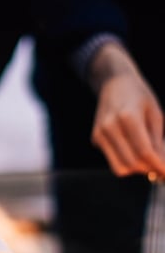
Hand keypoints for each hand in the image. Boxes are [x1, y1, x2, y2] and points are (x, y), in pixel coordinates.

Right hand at [89, 43, 164, 176]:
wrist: (114, 83)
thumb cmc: (139, 96)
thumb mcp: (155, 114)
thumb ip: (158, 141)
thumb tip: (162, 163)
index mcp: (128, 117)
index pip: (145, 152)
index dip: (159, 166)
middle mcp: (110, 126)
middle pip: (133, 162)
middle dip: (150, 169)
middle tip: (161, 166)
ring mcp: (100, 133)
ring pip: (120, 167)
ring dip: (137, 169)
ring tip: (147, 159)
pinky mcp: (96, 138)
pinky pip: (113, 161)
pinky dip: (126, 161)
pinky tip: (133, 150)